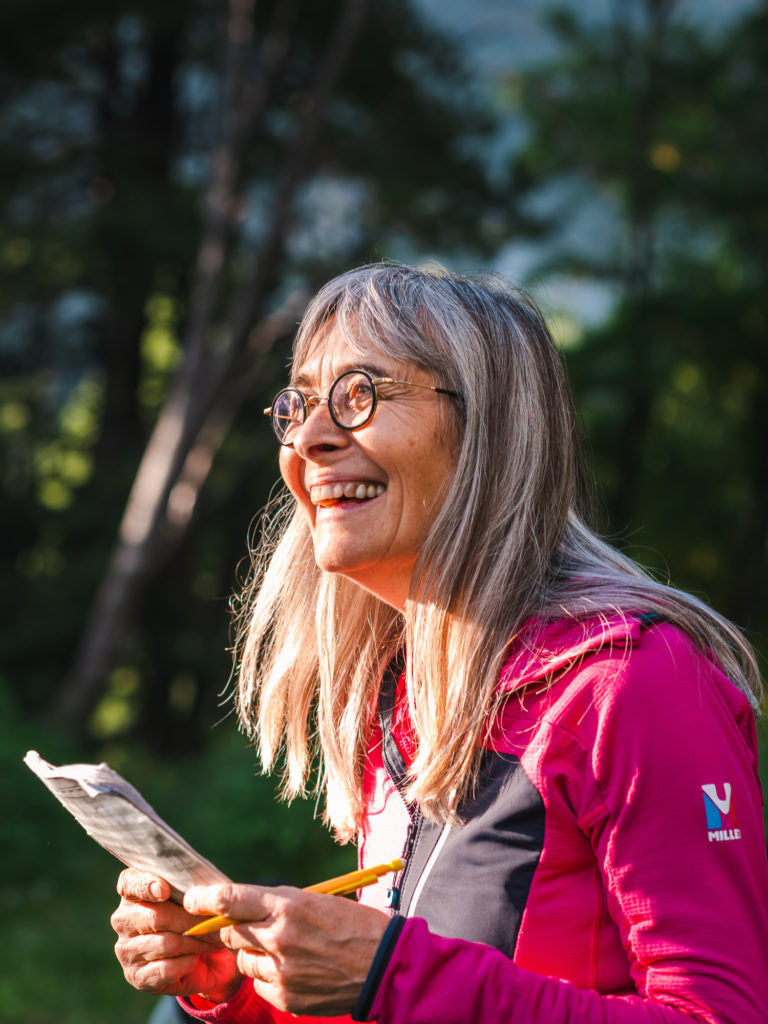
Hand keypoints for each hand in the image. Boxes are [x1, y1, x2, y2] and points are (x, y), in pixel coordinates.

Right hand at [112, 869, 241, 1003]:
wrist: (204, 958)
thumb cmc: (197, 917)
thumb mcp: (196, 897)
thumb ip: (192, 888)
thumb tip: (199, 895)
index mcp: (133, 891)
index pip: (130, 883)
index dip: (145, 885)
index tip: (165, 891)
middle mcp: (123, 919)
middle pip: (156, 917)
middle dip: (189, 920)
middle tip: (213, 921)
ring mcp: (126, 950)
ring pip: (164, 944)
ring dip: (193, 943)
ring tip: (211, 941)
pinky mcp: (135, 976)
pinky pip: (164, 970)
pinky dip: (185, 964)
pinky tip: (194, 959)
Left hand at [184, 882, 389, 1015]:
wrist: (380, 963)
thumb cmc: (349, 923)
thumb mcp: (312, 901)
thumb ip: (274, 905)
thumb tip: (237, 908)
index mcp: (288, 906)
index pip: (231, 900)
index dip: (205, 899)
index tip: (191, 900)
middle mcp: (280, 938)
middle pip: (230, 932)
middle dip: (233, 928)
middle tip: (249, 926)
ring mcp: (281, 971)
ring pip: (244, 960)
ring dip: (255, 954)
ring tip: (286, 950)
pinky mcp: (285, 997)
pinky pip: (259, 984)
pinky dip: (269, 977)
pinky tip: (295, 970)